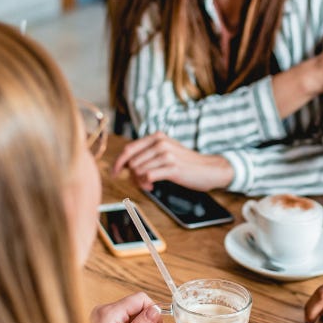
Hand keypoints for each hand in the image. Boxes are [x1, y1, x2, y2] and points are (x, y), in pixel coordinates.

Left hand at [111, 132, 233, 191]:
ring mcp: (167, 154)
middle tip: (142, 182)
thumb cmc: (185, 163)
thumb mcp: (165, 151)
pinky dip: (146, 184)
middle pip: (132, 162)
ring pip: (138, 170)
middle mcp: (160, 143)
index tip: (114, 172)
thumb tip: (125, 165)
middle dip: (132, 175)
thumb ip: (147, 154)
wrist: (208, 169)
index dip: (118, 162)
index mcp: (157, 137)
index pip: (129, 149)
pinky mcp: (172, 167)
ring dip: (140, 181)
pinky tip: (152, 186)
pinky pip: (147, 176)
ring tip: (149, 184)